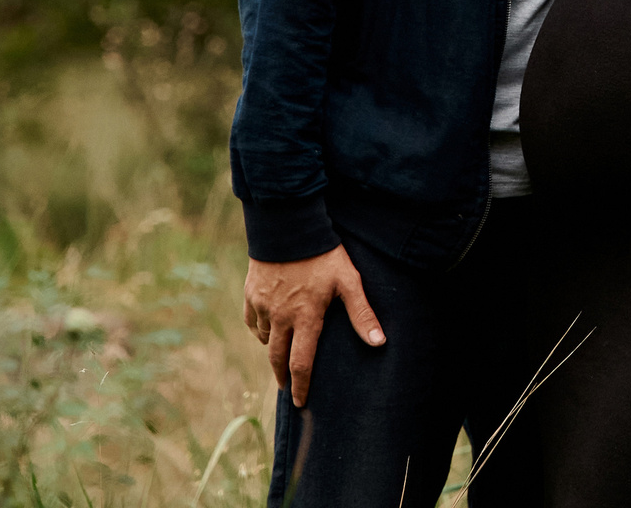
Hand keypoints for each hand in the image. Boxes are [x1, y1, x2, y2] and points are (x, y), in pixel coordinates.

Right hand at [243, 245, 382, 406]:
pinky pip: (251, 320)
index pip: (301, 364)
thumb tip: (379, 343)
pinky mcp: (251, 293)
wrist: (289, 226)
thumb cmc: (324, 254)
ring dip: (272, 349)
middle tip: (286, 387)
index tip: (301, 403)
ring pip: (264, 338)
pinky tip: (265, 328)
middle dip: (283, 375)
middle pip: (277, 357)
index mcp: (305, 318)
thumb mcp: (348, 282)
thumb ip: (362, 313)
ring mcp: (262, 305)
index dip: (302, 386)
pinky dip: (258, 328)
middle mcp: (280, 317)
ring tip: (281, 354)